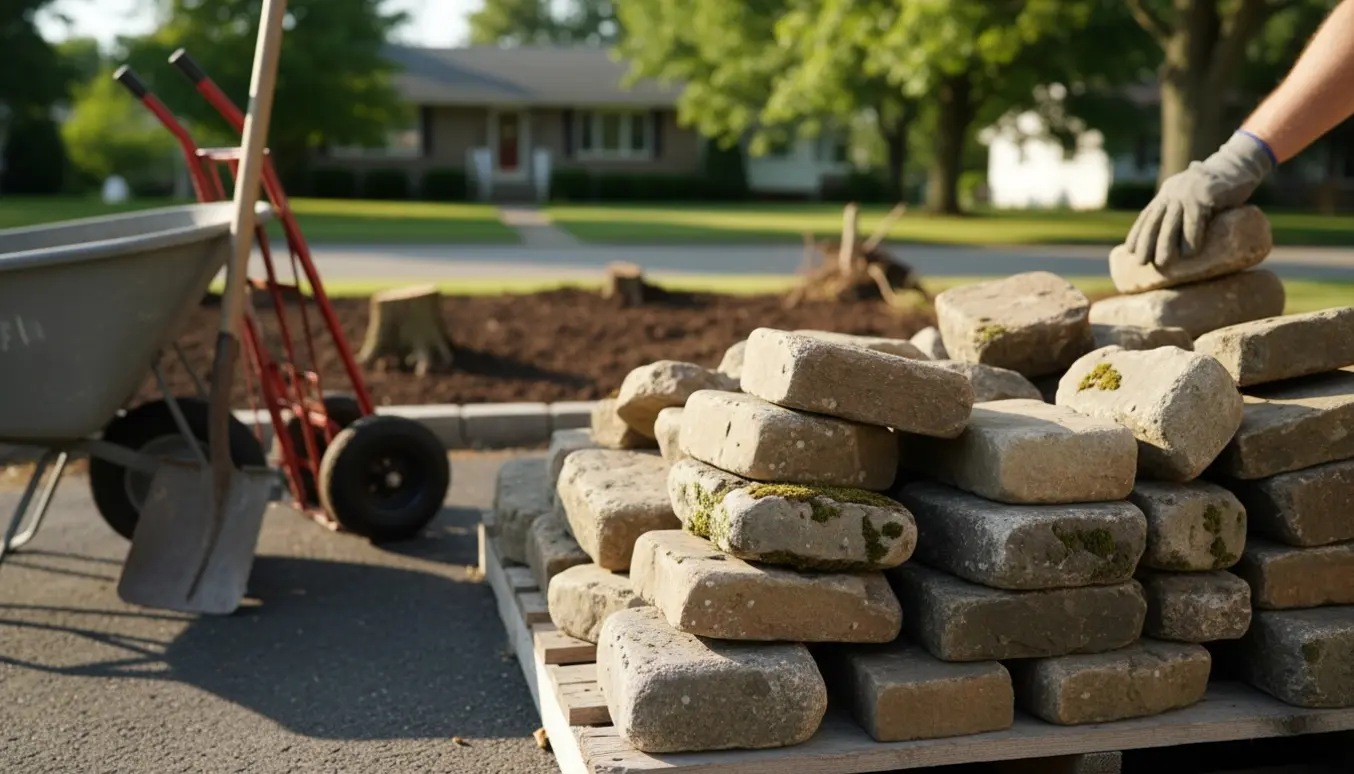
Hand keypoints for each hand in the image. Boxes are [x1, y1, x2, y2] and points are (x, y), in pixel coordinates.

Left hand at [1124, 132, 1273, 266]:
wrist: (1239, 164)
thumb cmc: (1218, 188)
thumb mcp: (1193, 196)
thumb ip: (1182, 211)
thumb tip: (1175, 241)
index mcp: (1167, 193)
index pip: (1147, 215)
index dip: (1137, 233)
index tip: (1129, 252)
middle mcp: (1173, 191)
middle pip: (1155, 220)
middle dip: (1146, 242)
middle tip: (1141, 262)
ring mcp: (1188, 191)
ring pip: (1172, 222)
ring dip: (1166, 244)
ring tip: (1162, 263)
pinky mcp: (1206, 193)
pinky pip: (1196, 218)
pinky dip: (1192, 236)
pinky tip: (1190, 252)